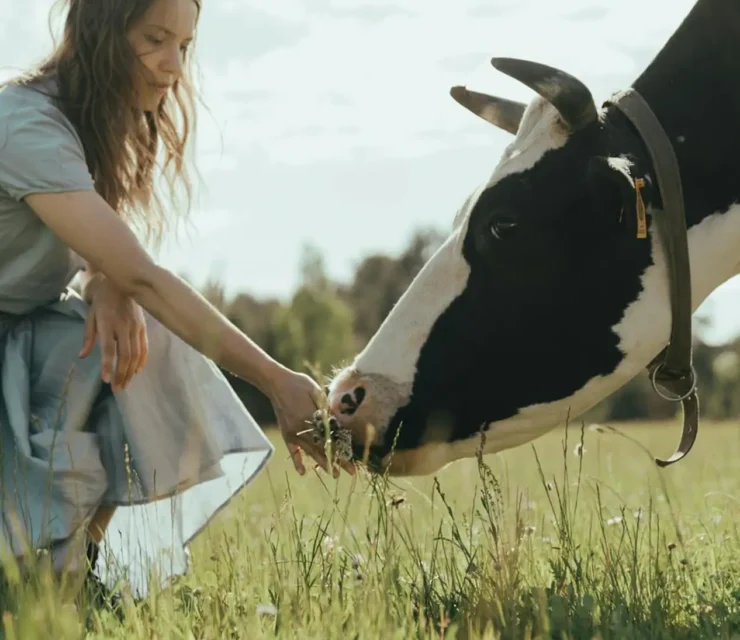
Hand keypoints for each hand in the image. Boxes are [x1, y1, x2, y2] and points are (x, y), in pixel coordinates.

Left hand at [79, 275, 147, 391]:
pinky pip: (144, 348)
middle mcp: (124, 326)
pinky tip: (137, 371)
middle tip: (117, 389)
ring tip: (126, 384)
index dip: (108, 365)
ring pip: (136, 354)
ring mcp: (136, 327)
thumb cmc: (103, 300)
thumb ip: (88, 337)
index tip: (106, 380)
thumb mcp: (91, 316)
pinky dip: (141, 361)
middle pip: (125, 355)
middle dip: (122, 374)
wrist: (122, 283)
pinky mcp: (143, 327)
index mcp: (108, 323)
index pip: (109, 348)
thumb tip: (82, 356)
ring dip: (131, 371)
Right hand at [269, 367, 354, 478]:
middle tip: (350, 471)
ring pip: (310, 451)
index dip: (342, 449)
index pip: (331, 437)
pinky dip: (297, 460)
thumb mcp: (317, 392)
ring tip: (333, 473)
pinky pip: (293, 450)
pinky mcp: (286, 433)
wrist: (277, 382)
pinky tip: (302, 472)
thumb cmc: (300, 384)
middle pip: (323, 447)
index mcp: (312, 417)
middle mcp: (303, 428)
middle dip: (337, 460)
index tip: (353, 459)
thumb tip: (340, 422)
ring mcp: (293, 433)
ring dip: (322, 463)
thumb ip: (327, 409)